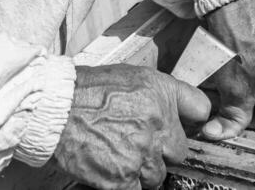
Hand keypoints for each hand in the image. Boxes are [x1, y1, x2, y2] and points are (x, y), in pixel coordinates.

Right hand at [50, 64, 211, 189]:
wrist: (53, 109)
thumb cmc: (86, 90)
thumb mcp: (131, 76)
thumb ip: (163, 92)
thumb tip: (183, 108)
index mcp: (162, 95)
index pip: (200, 110)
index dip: (189, 119)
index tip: (178, 126)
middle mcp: (158, 125)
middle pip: (179, 151)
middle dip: (162, 150)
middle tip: (137, 144)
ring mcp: (142, 155)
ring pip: (158, 175)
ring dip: (143, 170)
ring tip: (119, 156)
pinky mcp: (124, 179)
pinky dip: (126, 184)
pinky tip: (111, 170)